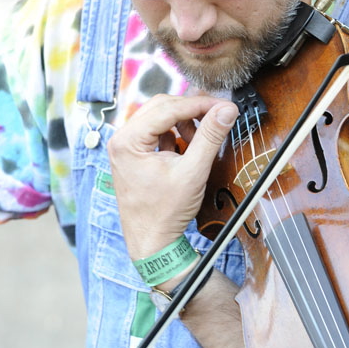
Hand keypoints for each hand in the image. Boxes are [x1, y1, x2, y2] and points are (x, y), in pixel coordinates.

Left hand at [107, 93, 237, 257]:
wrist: (153, 243)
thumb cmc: (165, 213)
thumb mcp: (192, 172)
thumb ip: (210, 137)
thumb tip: (226, 110)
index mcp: (127, 141)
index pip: (167, 108)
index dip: (198, 104)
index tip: (223, 105)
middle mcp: (122, 140)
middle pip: (161, 107)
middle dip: (190, 110)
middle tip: (217, 114)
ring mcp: (126, 148)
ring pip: (159, 118)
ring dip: (183, 122)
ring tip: (201, 137)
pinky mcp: (134, 156)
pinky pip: (156, 133)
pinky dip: (175, 134)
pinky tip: (188, 147)